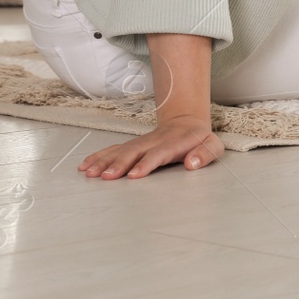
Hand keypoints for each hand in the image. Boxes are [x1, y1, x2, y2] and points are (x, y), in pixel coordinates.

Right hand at [77, 117, 223, 179]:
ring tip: (90, 173)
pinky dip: (99, 156)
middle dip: (119, 164)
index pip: (158, 154)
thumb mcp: (213, 145)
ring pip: (120, 150)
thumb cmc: (200, 139)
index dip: (146, 164)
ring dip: (104, 161)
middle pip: (134, 152)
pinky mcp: (132, 144)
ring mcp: (141, 142)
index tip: (134, 175)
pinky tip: (85, 165)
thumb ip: (206, 154)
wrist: (186, 122)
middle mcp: (154, 141)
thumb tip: (192, 163)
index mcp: (174, 143)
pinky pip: (113, 149)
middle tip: (106, 177)